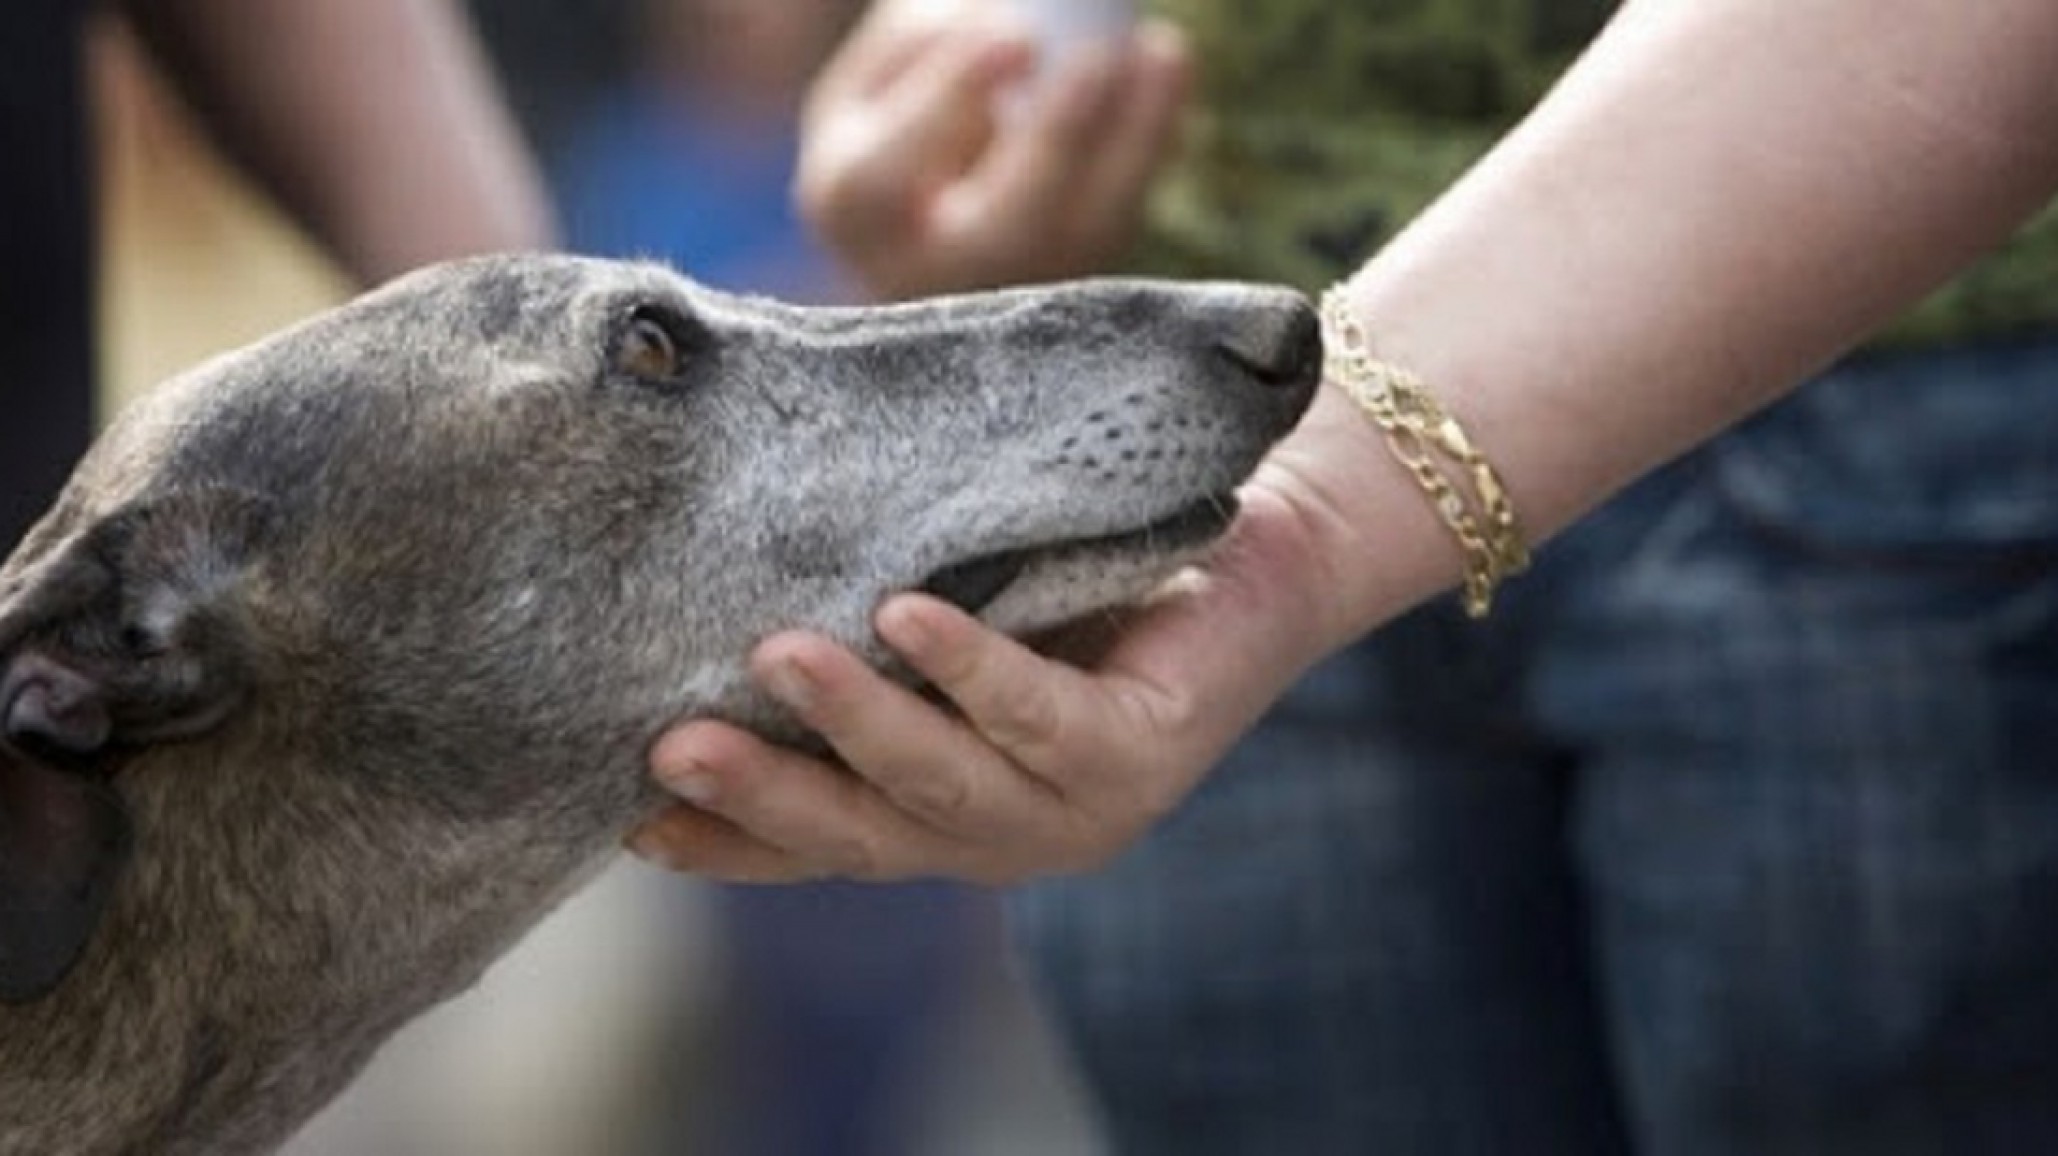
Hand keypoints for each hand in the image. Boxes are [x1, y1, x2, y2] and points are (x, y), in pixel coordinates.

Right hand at [629, 474, 1347, 884]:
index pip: (819, 845)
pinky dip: (968, 668)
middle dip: (764, 800)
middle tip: (669, 749)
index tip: (627, 815)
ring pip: (942, 785)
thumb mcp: (951, 607)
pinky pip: (1039, 717)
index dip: (728, 842)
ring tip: (775, 656)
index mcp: (945, 812)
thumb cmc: (1082, 568)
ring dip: (854, 725)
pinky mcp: (1142, 754)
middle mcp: (1002, 833)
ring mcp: (1077, 807)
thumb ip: (859, 622)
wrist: (1261, 545)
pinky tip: (906, 616)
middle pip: (863, 838)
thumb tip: (716, 568)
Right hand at [795, 0, 1191, 298]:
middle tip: (1100, 54)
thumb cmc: (892, 145)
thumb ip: (916, 46)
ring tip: (1158, 49)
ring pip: (1083, 235)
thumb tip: (1001, 15)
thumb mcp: (869, 92)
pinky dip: (1151, 143)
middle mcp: (931, 272)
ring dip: (1133, 137)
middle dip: (1057, 137)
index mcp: (854, 210)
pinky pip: (1121, 220)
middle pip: (1002, 229)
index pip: (886, 173)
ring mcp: (1011, 290)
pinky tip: (1163, 66)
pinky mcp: (1072, 285)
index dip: (951, 99)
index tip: (1015, 34)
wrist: (922, 254)